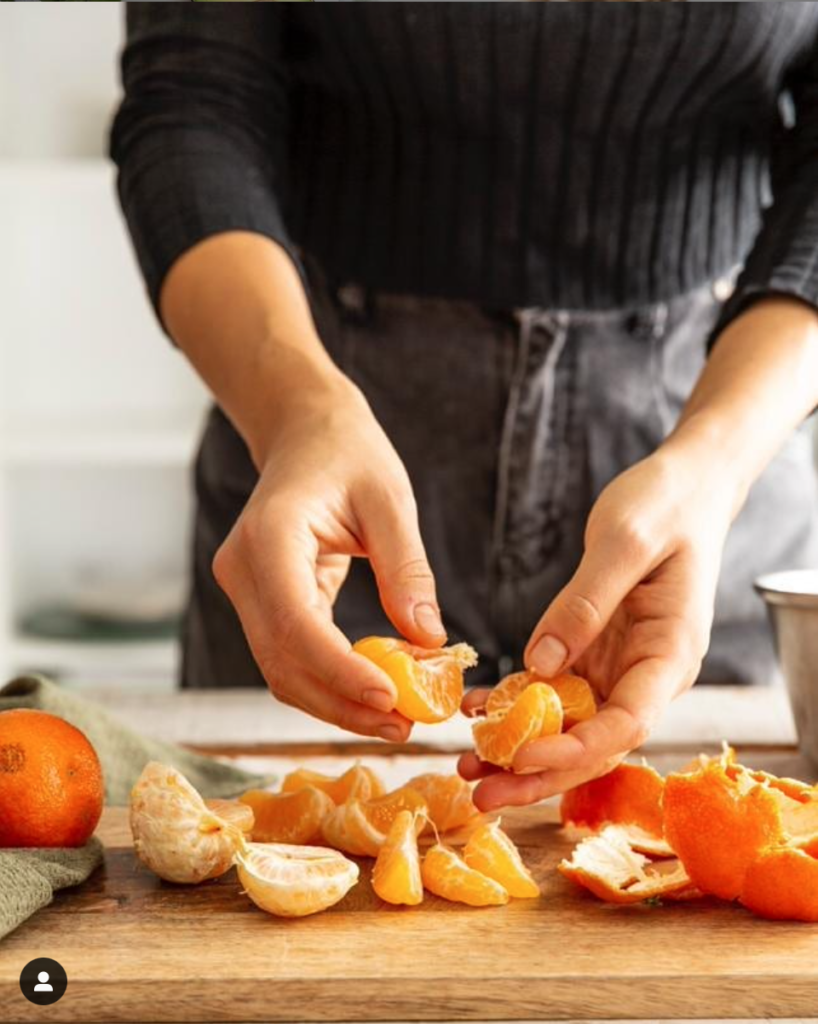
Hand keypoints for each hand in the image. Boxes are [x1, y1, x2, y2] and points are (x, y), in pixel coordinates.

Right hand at [213, 373, 445, 739]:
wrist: (305, 433)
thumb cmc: (348, 453)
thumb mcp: (390, 500)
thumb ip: (406, 568)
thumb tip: (429, 641)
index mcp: (269, 535)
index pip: (295, 621)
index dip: (340, 671)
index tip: (392, 701)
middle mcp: (243, 568)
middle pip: (282, 660)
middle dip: (341, 702)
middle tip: (403, 728)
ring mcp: (244, 589)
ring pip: (279, 669)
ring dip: (334, 703)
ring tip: (394, 723)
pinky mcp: (259, 602)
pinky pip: (288, 655)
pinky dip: (327, 682)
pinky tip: (372, 693)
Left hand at [459, 446, 734, 809]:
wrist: (683, 489)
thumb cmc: (665, 507)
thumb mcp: (625, 542)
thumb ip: (586, 602)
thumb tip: (539, 664)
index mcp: (669, 653)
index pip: (627, 724)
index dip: (575, 750)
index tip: (522, 758)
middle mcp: (647, 673)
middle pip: (594, 743)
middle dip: (538, 774)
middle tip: (482, 796)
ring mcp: (620, 666)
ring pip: (571, 726)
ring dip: (521, 750)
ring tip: (467, 765)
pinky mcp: (596, 651)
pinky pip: (555, 690)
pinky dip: (516, 704)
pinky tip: (476, 708)